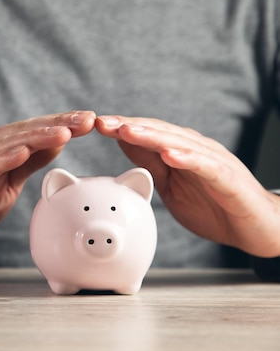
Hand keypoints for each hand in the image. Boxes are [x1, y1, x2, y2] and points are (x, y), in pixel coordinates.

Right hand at [0, 111, 96, 255]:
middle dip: (56, 124)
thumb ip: (26, 166)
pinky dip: (0, 160)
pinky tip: (20, 154)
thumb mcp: (3, 187)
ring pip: (4, 146)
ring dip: (35, 137)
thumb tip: (56, 146)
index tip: (90, 120)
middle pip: (23, 132)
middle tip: (88, 119)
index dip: (60, 124)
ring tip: (64, 132)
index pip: (32, 132)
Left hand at [95, 115, 279, 257]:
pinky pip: (207, 167)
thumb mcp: (170, 185)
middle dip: (129, 126)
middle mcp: (196, 149)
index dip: (121, 127)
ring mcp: (213, 162)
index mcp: (180, 150)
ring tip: (127, 130)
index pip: (147, 133)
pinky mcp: (228, 179)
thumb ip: (148, 163)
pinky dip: (188, 159)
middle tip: (103, 122)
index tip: (94, 124)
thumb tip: (122, 142)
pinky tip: (170, 155)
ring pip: (180, 143)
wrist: (255, 228)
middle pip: (160, 132)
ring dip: (152, 136)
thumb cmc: (212, 206)